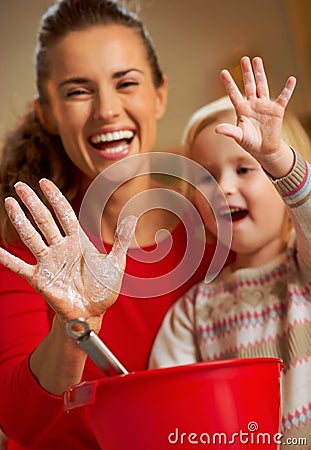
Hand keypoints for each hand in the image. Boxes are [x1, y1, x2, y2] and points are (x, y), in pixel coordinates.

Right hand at [0, 179, 136, 323]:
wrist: (93, 313)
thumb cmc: (104, 289)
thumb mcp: (116, 263)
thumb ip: (122, 240)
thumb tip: (132, 217)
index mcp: (77, 241)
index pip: (64, 214)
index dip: (55, 198)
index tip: (44, 182)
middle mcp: (60, 248)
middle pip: (44, 220)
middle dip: (33, 203)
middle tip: (19, 186)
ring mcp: (48, 262)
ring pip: (31, 237)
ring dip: (19, 221)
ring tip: (9, 204)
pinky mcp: (40, 279)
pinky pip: (20, 267)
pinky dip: (8, 259)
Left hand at [216, 56, 295, 171]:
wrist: (264, 149)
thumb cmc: (250, 142)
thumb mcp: (238, 136)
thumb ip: (229, 131)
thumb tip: (216, 129)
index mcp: (242, 109)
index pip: (234, 94)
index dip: (229, 83)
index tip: (223, 72)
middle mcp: (252, 104)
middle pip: (249, 85)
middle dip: (246, 72)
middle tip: (243, 58)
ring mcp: (265, 105)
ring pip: (262, 86)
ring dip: (260, 73)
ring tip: (257, 60)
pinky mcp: (277, 110)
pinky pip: (283, 97)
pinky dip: (288, 89)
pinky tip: (291, 79)